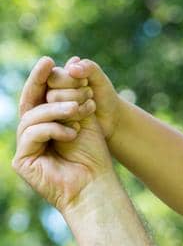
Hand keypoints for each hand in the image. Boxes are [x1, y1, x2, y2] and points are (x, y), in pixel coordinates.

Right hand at [12, 57, 115, 213]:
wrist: (97, 185)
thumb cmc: (94, 156)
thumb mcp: (84, 117)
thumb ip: (75, 93)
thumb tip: (74, 60)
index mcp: (44, 124)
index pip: (38, 96)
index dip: (41, 78)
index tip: (50, 60)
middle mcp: (31, 135)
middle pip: (29, 102)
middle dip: (39, 82)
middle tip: (49, 65)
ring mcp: (25, 148)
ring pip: (31, 116)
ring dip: (55, 110)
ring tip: (77, 111)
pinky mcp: (22, 162)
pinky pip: (32, 134)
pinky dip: (52, 129)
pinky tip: (72, 133)